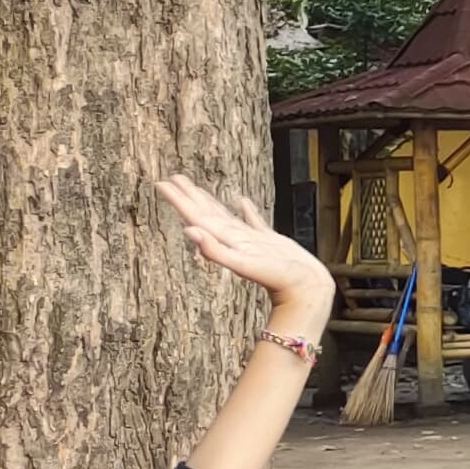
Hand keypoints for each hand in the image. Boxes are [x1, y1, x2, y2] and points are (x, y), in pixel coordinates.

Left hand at [160, 175, 336, 338]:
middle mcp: (234, 239)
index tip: (163, 184)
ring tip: (196, 188)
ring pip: (225, 215)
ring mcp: (251, 240)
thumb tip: (189, 231)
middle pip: (206, 213)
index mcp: (225, 240)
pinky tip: (242, 201)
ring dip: (210, 201)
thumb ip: (215, 250)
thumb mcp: (243, 264)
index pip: (196, 216)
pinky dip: (246, 210)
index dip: (179, 200)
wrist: (306, 290)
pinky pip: (253, 221)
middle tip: (173, 178)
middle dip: (189, 196)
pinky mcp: (269, 241)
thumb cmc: (278, 279)